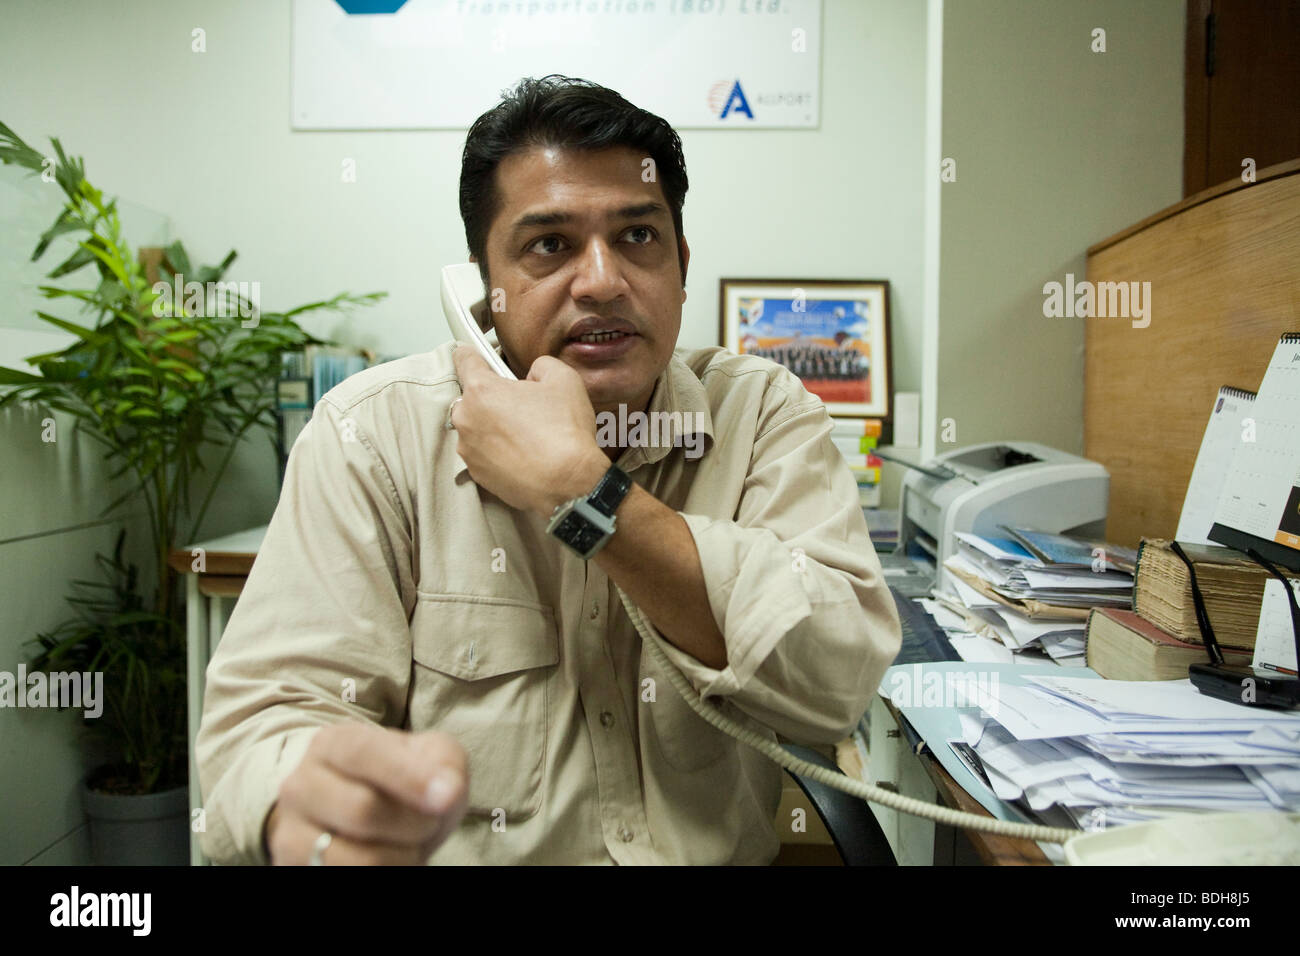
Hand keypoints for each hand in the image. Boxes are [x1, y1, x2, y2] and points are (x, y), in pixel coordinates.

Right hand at [264, 723, 468, 864]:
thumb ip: (444, 763)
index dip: (407, 775)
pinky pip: (349, 882)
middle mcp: (300, 786)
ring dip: (404, 858)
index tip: (447, 797)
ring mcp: (291, 834)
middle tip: (431, 823)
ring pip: (359, 860)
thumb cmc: (399, 782)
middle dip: (415, 823)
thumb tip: (448, 792)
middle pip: (362, 810)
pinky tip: (392, 862)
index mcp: (332, 744)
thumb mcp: (427, 757)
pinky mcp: (295, 869)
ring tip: (410, 846)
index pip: (363, 753)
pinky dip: (389, 874)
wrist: (359, 818)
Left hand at [450, 344, 608, 516]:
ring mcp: (469, 450)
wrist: (568, 484)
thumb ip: (541, 365)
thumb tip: (533, 374)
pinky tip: (524, 454)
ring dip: (495, 427)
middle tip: (523, 406)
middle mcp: (467, 419)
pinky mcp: (477, 474)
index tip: (472, 353)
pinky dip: (498, 451)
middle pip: (472, 397)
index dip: (471, 353)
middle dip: (493, 398)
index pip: (464, 360)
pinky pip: (484, 453)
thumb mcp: (563, 378)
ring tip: (527, 434)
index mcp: (482, 391)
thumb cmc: (564, 434)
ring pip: (478, 427)